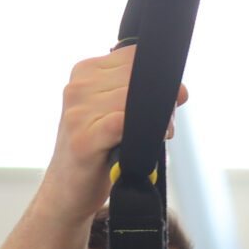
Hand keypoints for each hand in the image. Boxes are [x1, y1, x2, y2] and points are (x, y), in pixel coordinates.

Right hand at [37, 47, 186, 224]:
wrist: (67, 192)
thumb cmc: (98, 152)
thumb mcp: (116, 113)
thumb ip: (142, 95)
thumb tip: (181, 90)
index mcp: (85, 72)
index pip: (135, 56)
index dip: (157, 76)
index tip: (166, 100)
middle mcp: (78, 87)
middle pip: (138, 77)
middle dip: (162, 100)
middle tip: (166, 125)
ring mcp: (77, 112)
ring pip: (134, 99)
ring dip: (158, 119)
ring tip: (159, 136)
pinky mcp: (83, 139)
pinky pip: (123, 123)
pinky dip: (145, 132)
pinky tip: (149, 143)